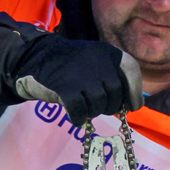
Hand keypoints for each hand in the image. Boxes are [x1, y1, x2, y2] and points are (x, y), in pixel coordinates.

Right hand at [12, 34, 142, 126]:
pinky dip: (80, 118)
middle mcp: (98, 61)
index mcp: (107, 52)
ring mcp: (81, 75)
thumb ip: (112, 76)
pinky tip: (76, 117)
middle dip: (110, 106)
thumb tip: (132, 104)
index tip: (132, 106)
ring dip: (93, 112)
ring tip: (85, 108)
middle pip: (115, 93)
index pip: (131, 72)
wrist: (34, 56)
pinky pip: (80, 111)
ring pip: (99, 104)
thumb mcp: (94, 60)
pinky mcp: (64, 88)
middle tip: (100, 107)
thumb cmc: (69, 65)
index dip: (134, 92)